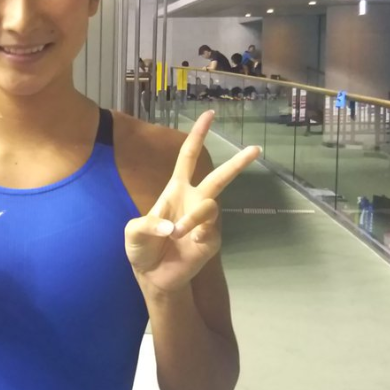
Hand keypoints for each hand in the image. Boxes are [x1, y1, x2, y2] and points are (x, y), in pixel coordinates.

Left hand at [125, 111, 259, 296]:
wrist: (152, 275)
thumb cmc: (142, 247)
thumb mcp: (133, 232)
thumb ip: (146, 225)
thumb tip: (172, 227)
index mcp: (176, 190)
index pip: (188, 157)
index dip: (197, 136)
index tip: (210, 115)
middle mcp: (194, 200)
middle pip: (220, 177)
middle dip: (237, 163)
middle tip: (255, 149)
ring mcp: (206, 221)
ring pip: (211, 205)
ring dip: (194, 217)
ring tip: (177, 233)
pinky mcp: (212, 240)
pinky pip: (210, 230)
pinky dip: (197, 233)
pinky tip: (187, 241)